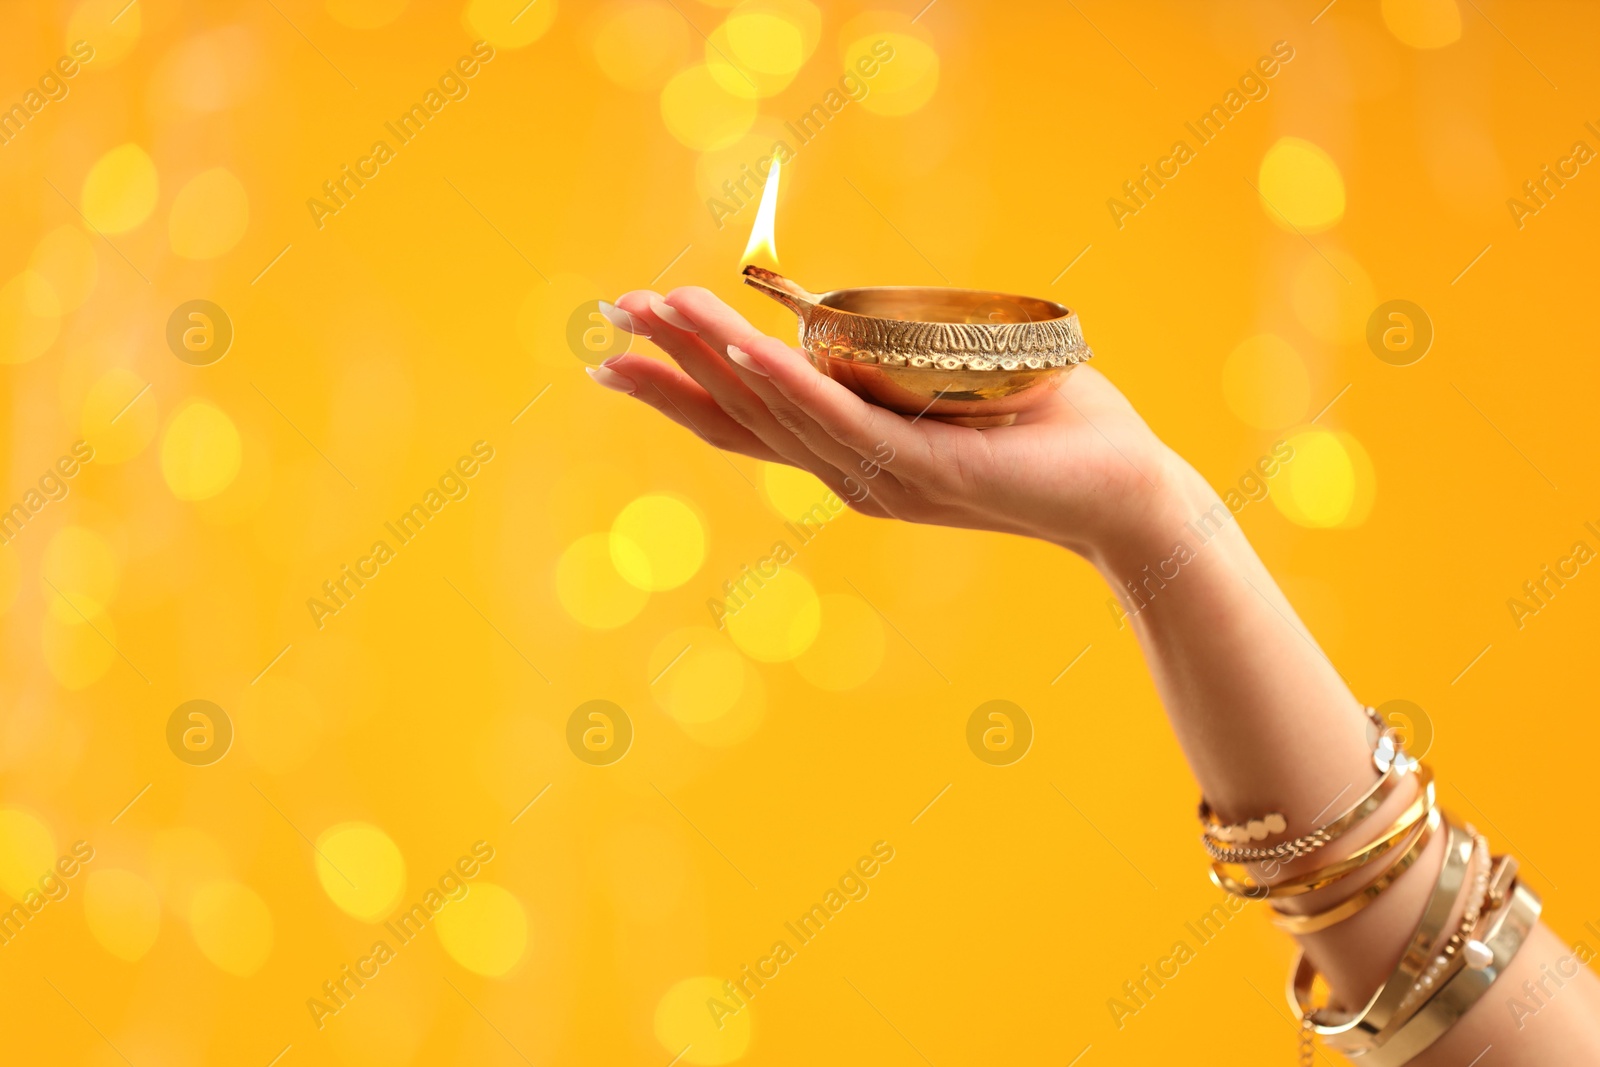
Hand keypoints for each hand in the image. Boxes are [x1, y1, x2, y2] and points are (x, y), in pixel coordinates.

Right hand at [588, 287, 1184, 557]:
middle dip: (673, 362)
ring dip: (716, 355)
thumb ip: (890, 365)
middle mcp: (851, 474)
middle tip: (611, 312)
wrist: (1123, 490)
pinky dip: (788, 384)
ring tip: (661, 307)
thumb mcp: (945, 384)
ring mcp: (881, 478)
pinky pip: (843, 421)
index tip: (617, 349)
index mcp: (851, 454)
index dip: (679, 384)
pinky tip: (746, 351)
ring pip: (780, 410)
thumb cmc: (1045, 427)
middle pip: (741, 416)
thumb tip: (846, 319)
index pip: (746, 419)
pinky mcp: (924, 473)